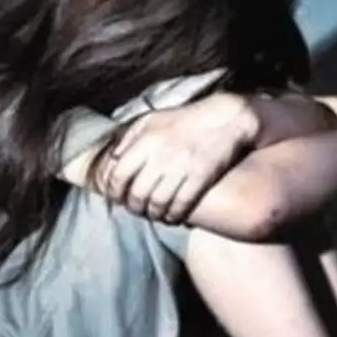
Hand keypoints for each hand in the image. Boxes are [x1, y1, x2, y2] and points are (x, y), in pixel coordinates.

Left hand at [99, 92, 257, 222]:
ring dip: (153, 214)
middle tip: (136, 209)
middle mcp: (160, 156)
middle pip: (137, 194)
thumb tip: (112, 159)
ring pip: (158, 204)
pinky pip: (181, 205)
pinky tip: (172, 218)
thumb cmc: (184, 120)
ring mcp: (181, 168)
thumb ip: (128, 137)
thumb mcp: (151, 120)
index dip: (114, 192)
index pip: (118, 175)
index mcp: (146, 140)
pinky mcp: (200, 178)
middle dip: (134, 207)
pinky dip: (174, 216)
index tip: (117, 198)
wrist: (225, 119)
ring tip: (153, 215)